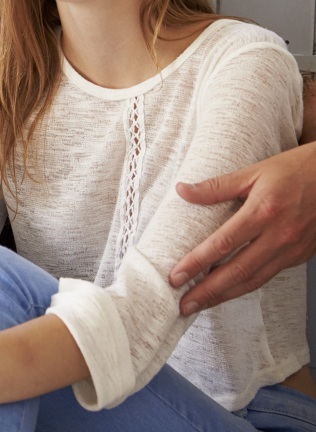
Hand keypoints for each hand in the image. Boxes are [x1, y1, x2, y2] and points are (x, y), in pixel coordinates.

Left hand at [170, 140, 315, 312]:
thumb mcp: (253, 172)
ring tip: (200, 304)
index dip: (197, 263)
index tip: (176, 276)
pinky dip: (246, 286)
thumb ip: (217, 186)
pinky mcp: (300, 256)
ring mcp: (292, 249)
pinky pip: (268, 275)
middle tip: (183, 305)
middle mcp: (279, 236)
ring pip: (254, 280)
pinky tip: (228, 289)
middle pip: (238, 271)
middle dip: (208, 291)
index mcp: (263, 212)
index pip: (223, 244)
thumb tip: (182, 191)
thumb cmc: (295, 170)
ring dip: (225, 295)